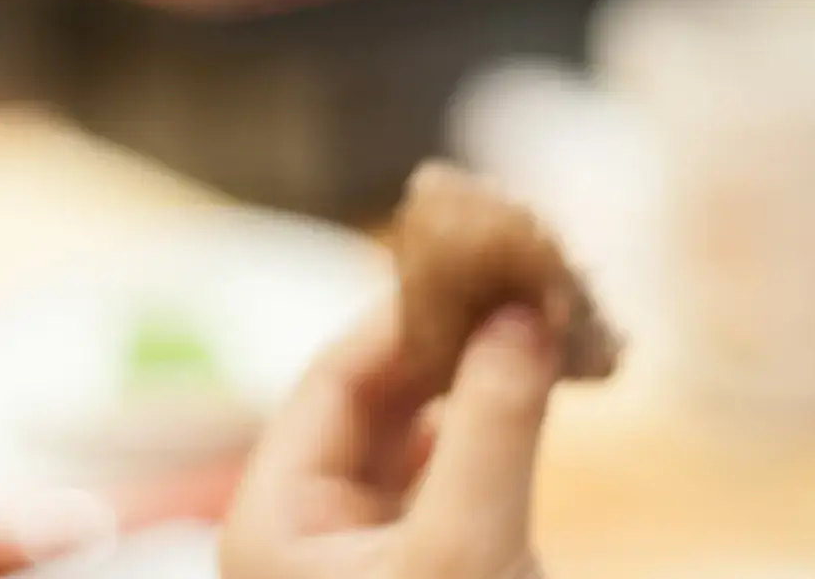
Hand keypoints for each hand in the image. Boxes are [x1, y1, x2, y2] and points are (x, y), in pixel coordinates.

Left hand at [220, 302, 560, 578]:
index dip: (409, 317)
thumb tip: (524, 309)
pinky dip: (496, 432)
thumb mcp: (466, 552)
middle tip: (524, 284)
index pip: (333, 379)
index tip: (486, 266)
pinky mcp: (428, 570)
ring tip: (541, 325)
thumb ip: (491, 428)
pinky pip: (455, 477)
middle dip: (452, 345)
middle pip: (375, 401)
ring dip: (478, 383)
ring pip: (420, 436)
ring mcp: (367, 556)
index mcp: (273, 524)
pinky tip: (538, 394)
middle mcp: (307, 534)